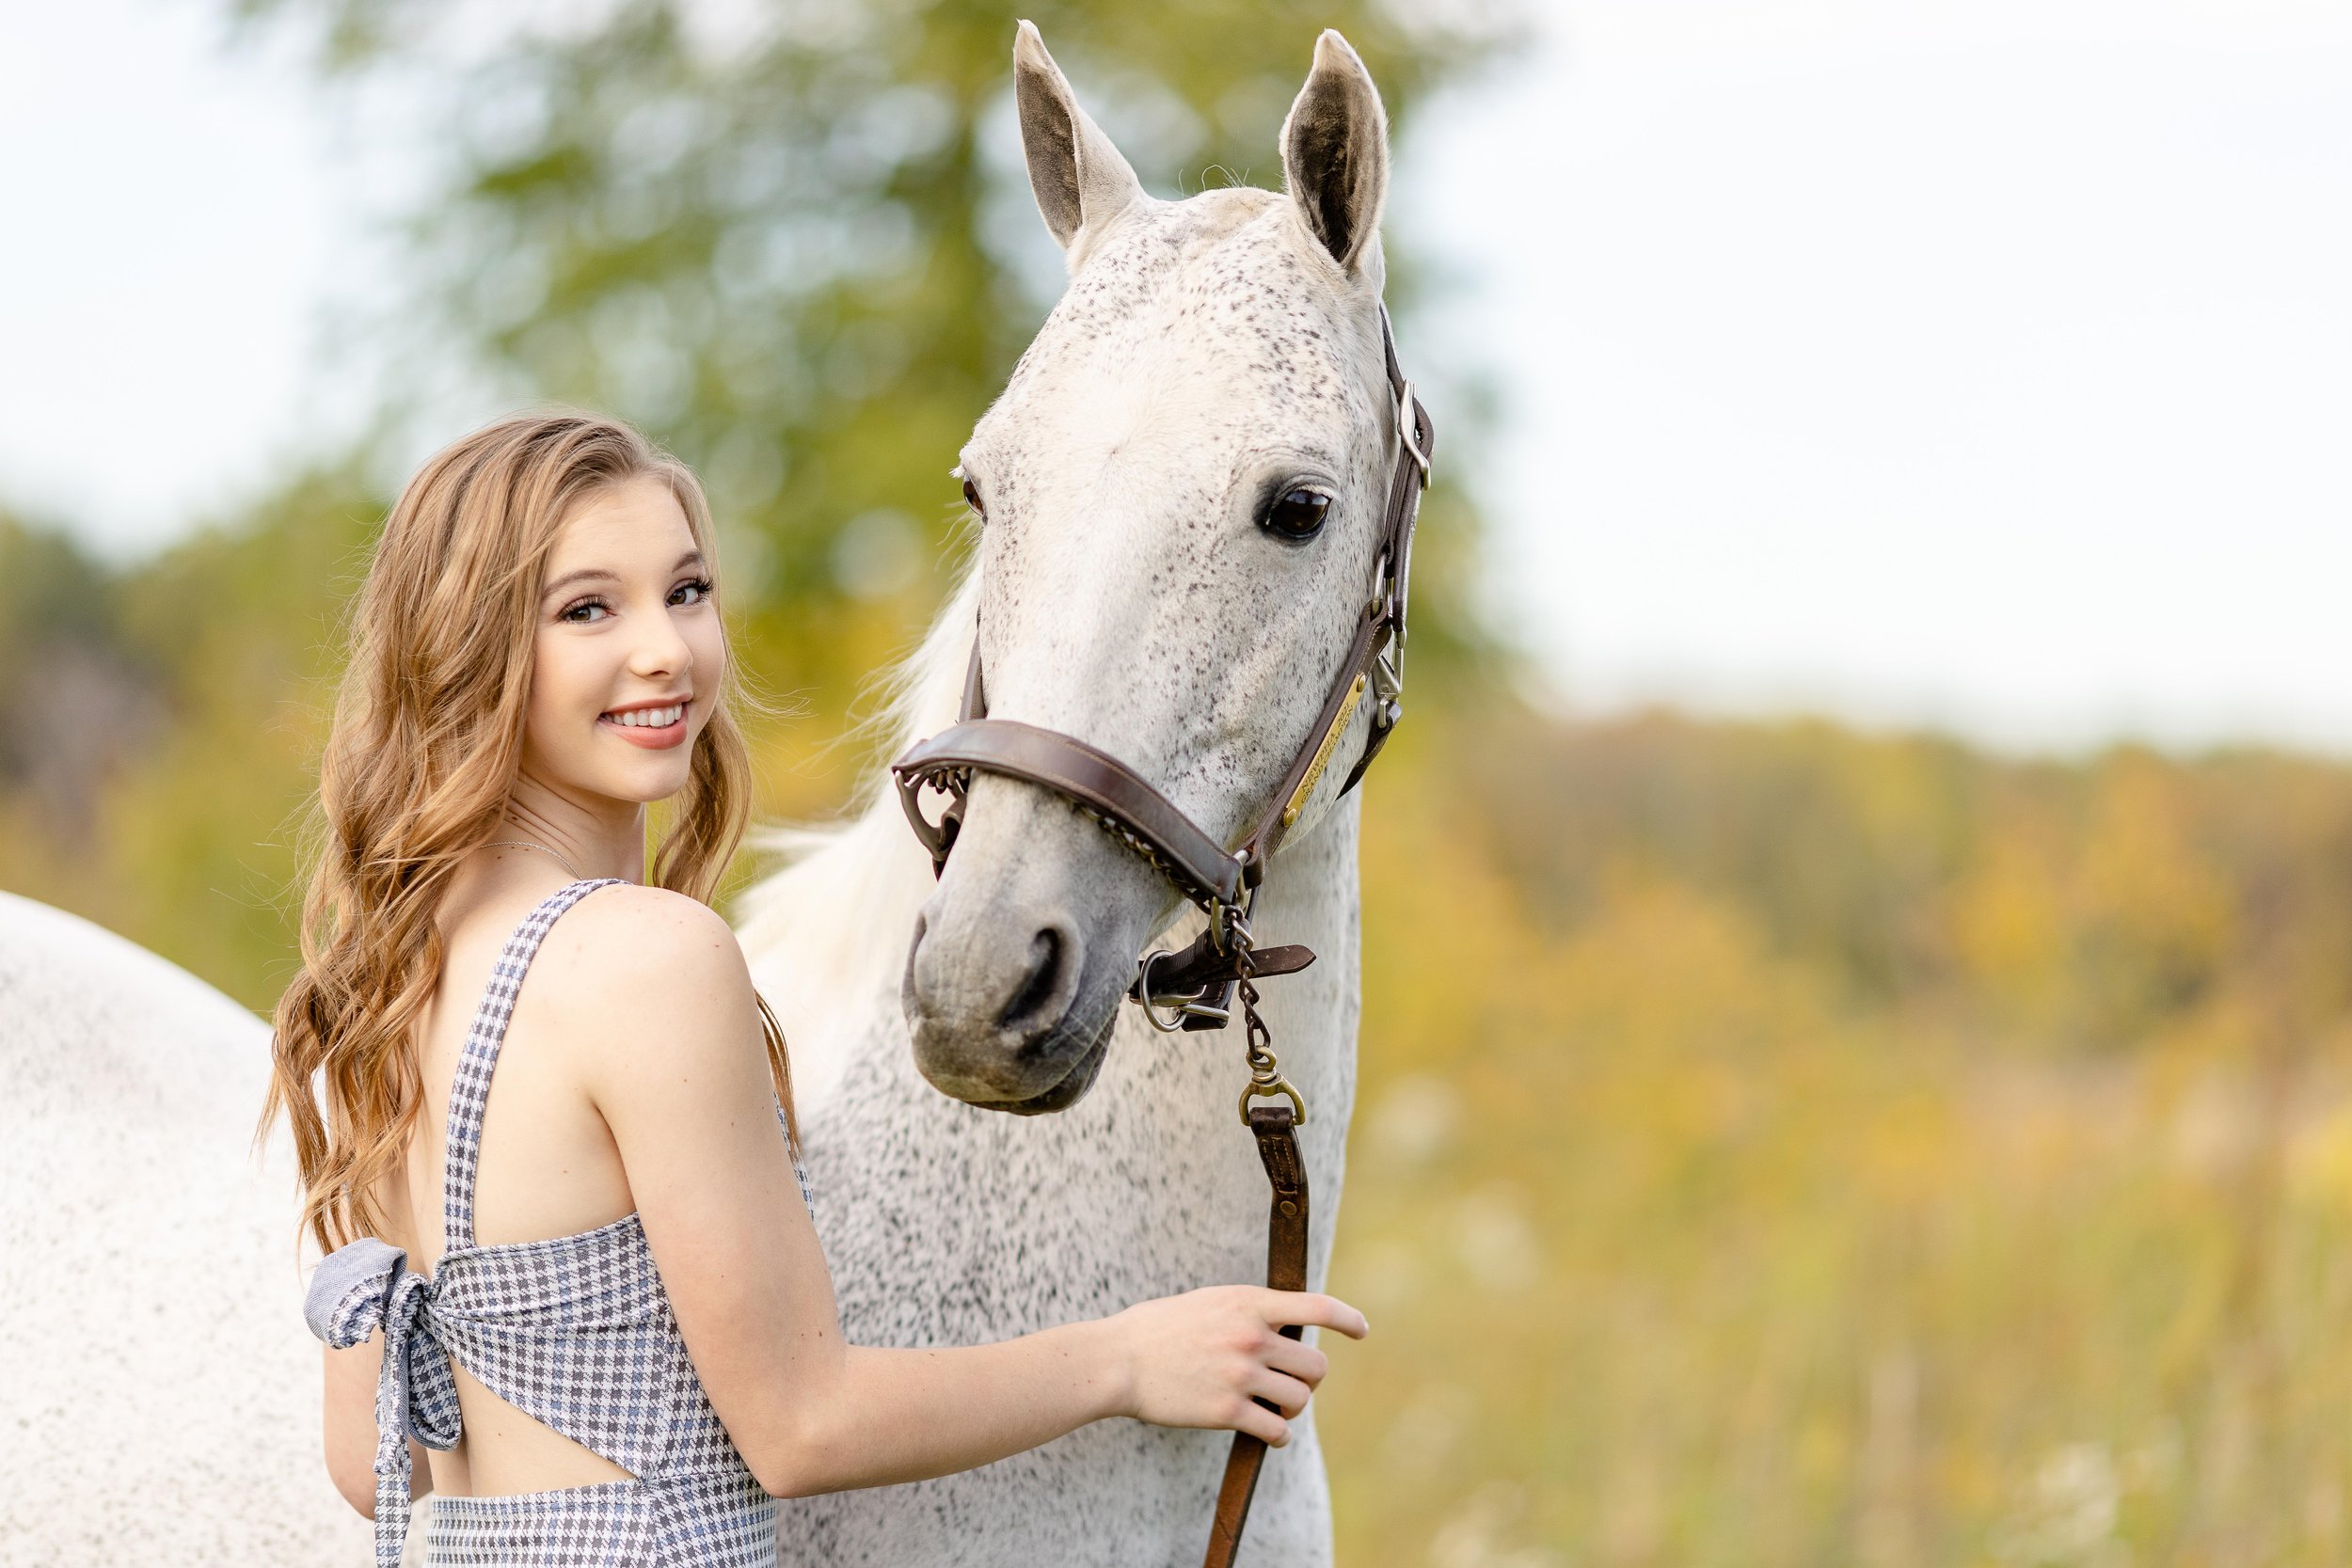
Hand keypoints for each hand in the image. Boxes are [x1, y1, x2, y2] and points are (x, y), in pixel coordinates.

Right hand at [1106, 1287, 1369, 1447]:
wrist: (1118, 1360)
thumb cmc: (1157, 1329)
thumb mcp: (1208, 1302)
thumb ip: (1247, 1311)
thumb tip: (1280, 1326)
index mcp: (1248, 1303)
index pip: (1316, 1306)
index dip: (1347, 1319)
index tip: (1361, 1330)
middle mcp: (1251, 1336)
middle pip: (1316, 1364)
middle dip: (1309, 1378)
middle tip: (1291, 1383)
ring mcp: (1241, 1374)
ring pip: (1300, 1398)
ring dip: (1292, 1406)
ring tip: (1275, 1408)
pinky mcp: (1228, 1410)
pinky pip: (1277, 1429)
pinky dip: (1278, 1436)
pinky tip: (1270, 1435)